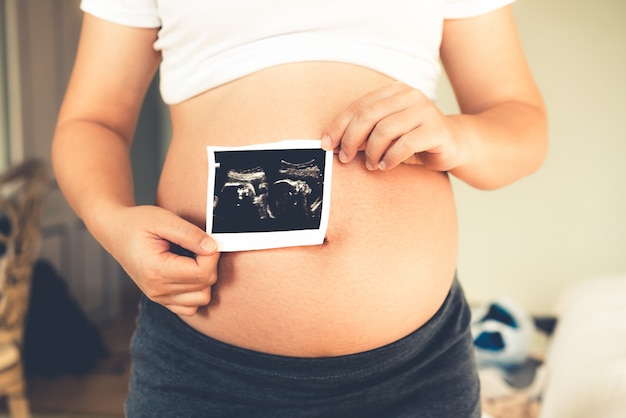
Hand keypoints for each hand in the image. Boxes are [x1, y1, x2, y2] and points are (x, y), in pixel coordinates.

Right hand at [105, 205, 219, 315]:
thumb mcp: (163, 219)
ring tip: (194, 258)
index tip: (208, 240)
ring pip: (202, 298)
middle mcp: (157, 289)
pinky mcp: (162, 299)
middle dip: (209, 264)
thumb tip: (213, 247)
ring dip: (205, 278)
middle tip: (199, 245)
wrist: (116, 232)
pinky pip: (191, 307)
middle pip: (205, 285)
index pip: (202, 273)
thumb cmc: (137, 223)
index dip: (212, 255)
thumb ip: (189, 234)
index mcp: (156, 270)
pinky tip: (190, 271)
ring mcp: (159, 297)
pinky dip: (196, 291)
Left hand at [321, 82, 465, 171]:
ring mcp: (425, 110)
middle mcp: (409, 95)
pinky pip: (406, 143)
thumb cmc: (414, 140)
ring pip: (385, 129)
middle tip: (344, 158)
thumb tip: (335, 143)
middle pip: (368, 115)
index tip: (327, 144)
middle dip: (351, 139)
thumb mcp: (386, 134)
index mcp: (394, 91)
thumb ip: (365, 134)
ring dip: (371, 151)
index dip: (339, 126)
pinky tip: (386, 166)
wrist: (455, 144)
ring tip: (370, 165)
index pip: (358, 106)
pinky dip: (391, 157)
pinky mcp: (436, 129)